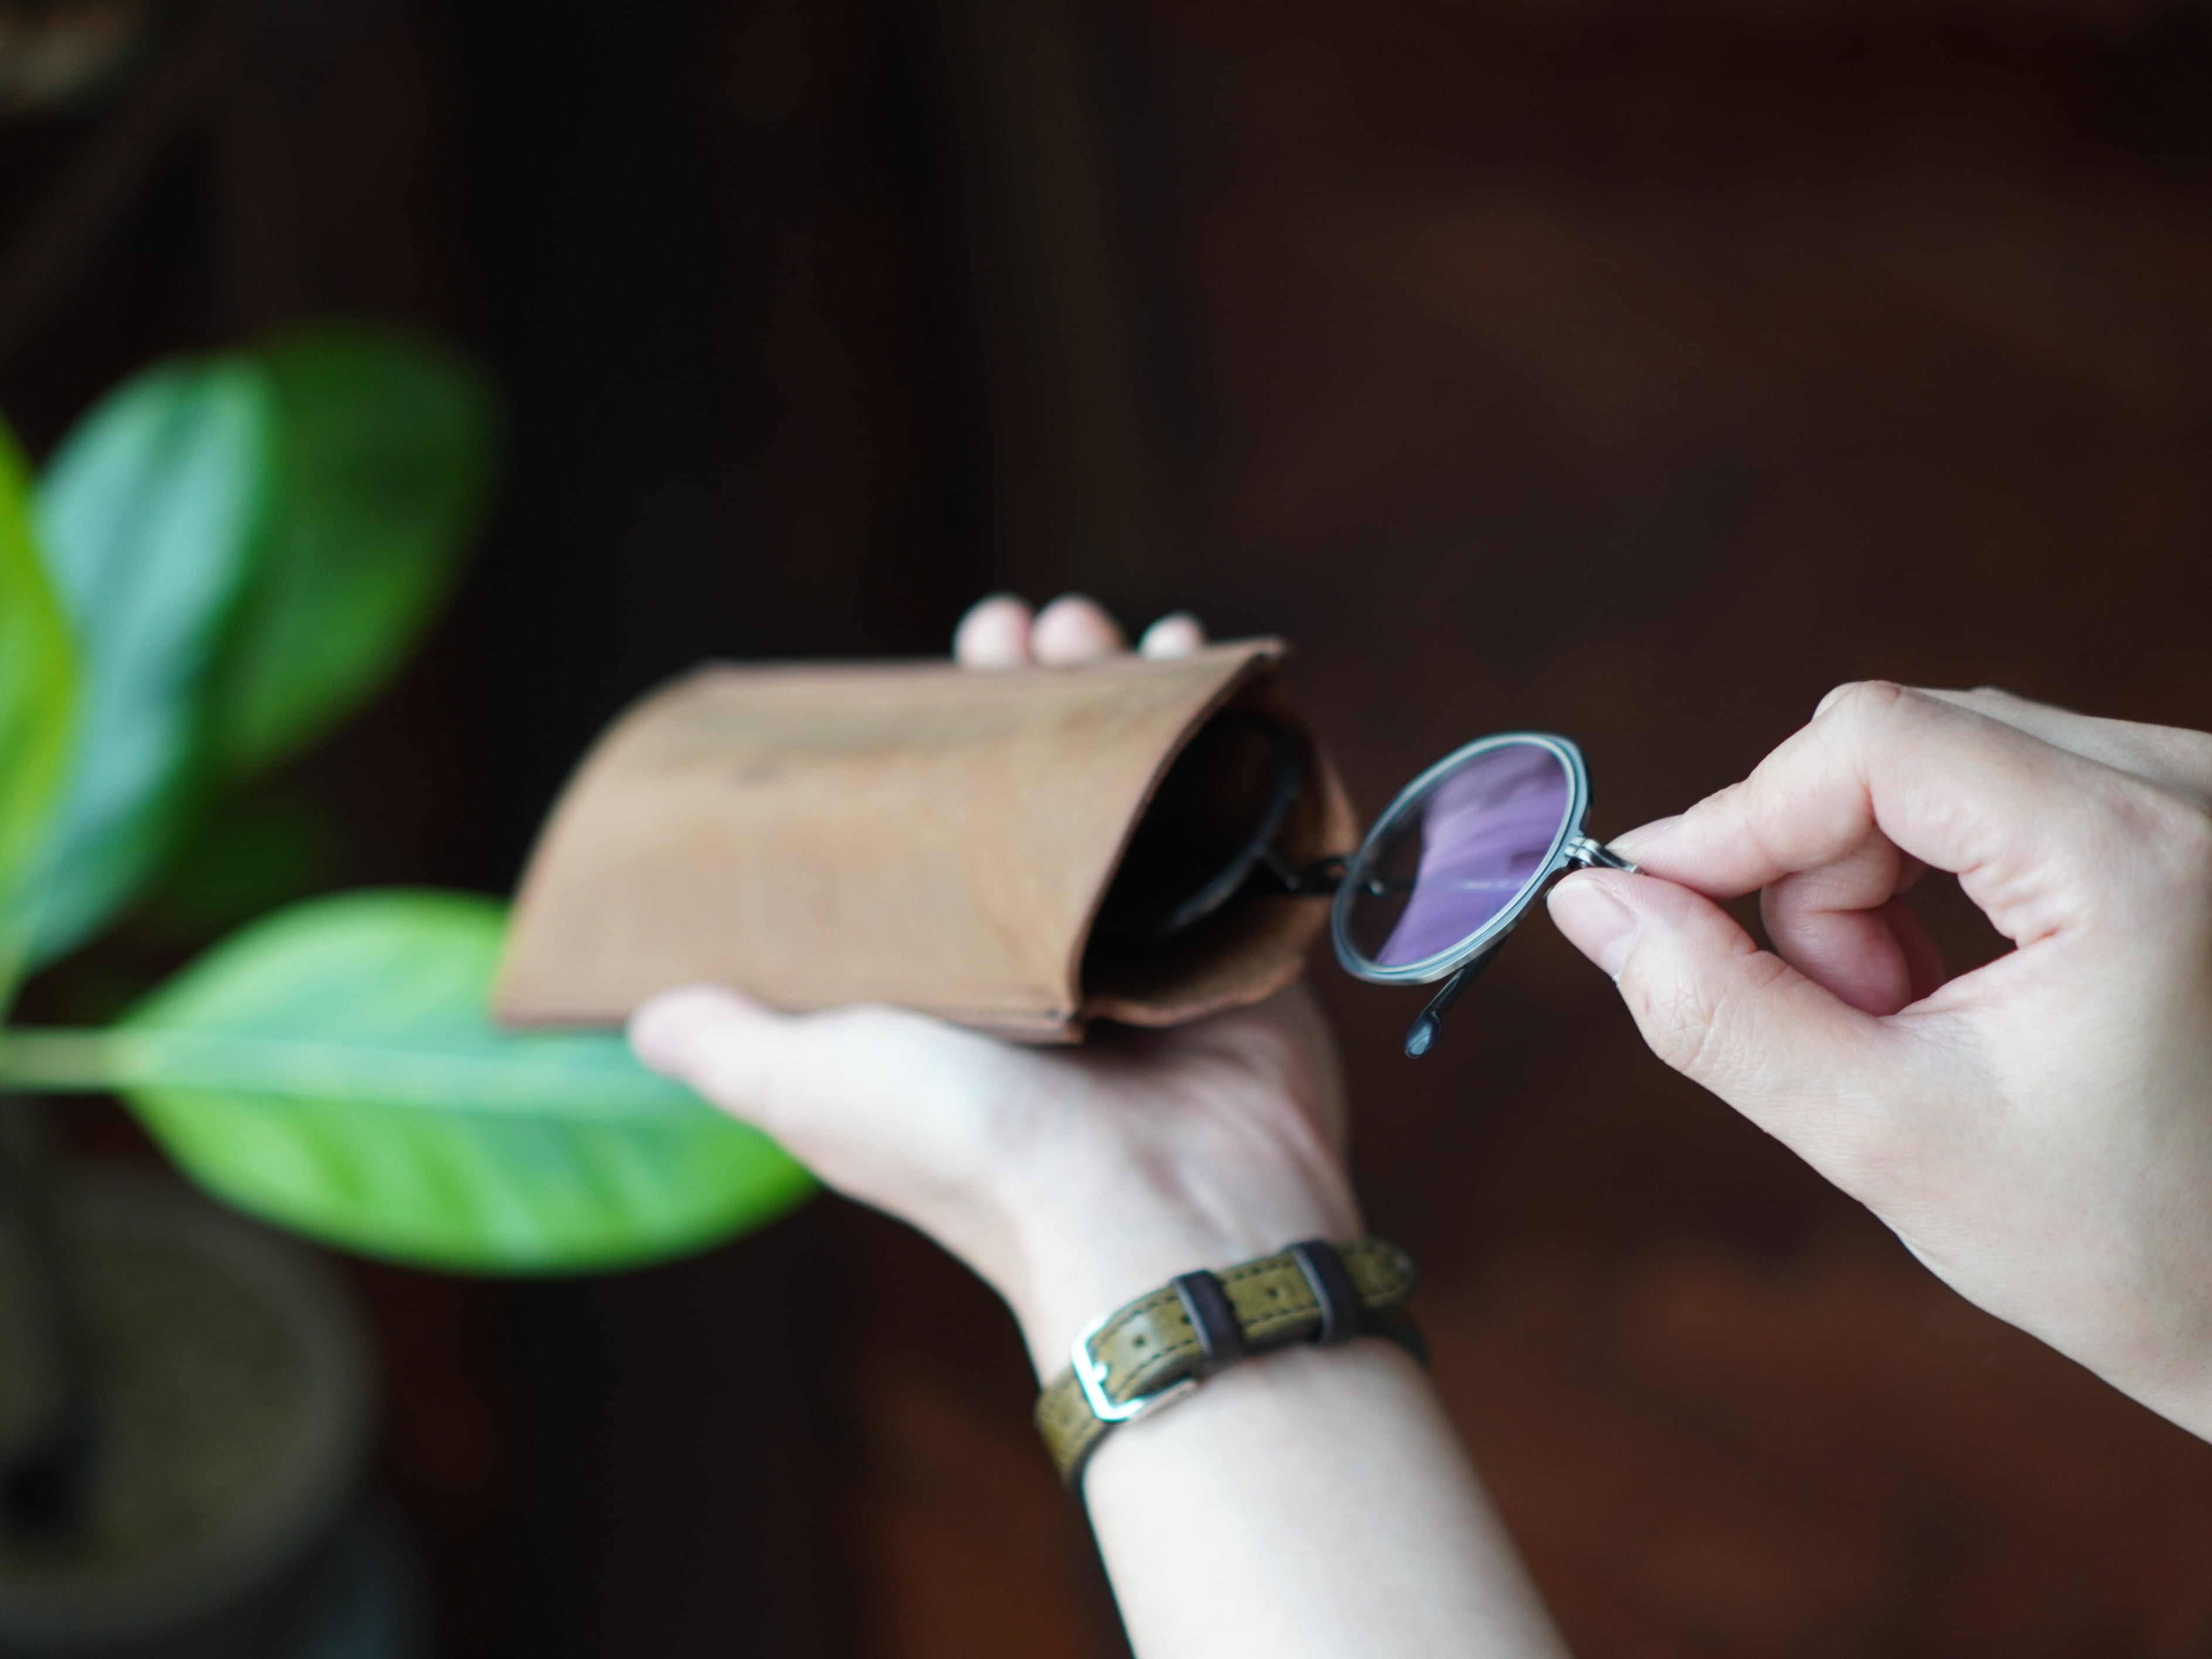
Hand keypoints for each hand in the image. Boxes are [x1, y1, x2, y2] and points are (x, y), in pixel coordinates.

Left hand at [629, 594, 1353, 1374]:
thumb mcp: (810, 1087)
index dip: (936, 740)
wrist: (1154, 1211)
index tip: (928, 671)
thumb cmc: (970, 1146)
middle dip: (1027, 694)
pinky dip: (1222, 734)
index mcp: (957, 976)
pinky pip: (1235, 807)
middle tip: (1012, 627)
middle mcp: (1055, 950)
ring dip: (1118, 693)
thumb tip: (637, 1012)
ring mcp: (1154, 935)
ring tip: (1093, 625)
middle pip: (1041, 791)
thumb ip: (730, 1045)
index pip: (939, 828)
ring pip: (1134, 786)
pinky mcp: (1237, 929)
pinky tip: (1200, 660)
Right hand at [1547, 682, 2211, 1436]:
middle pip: (1896, 746)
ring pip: (1933, 763)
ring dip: (1870, 884)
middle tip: (1839, 1018)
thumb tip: (1589, 902)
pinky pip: (1993, 783)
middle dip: (1816, 878)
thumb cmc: (2119, 1242)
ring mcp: (2197, 790)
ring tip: (1906, 1019)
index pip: (1872, 742)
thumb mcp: (1884, 1136)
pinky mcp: (2182, 810)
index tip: (1650, 898)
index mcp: (2137, 857)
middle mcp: (2190, 786)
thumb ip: (1715, 1010)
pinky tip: (1957, 983)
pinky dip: (1934, 876)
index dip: (1738, 814)